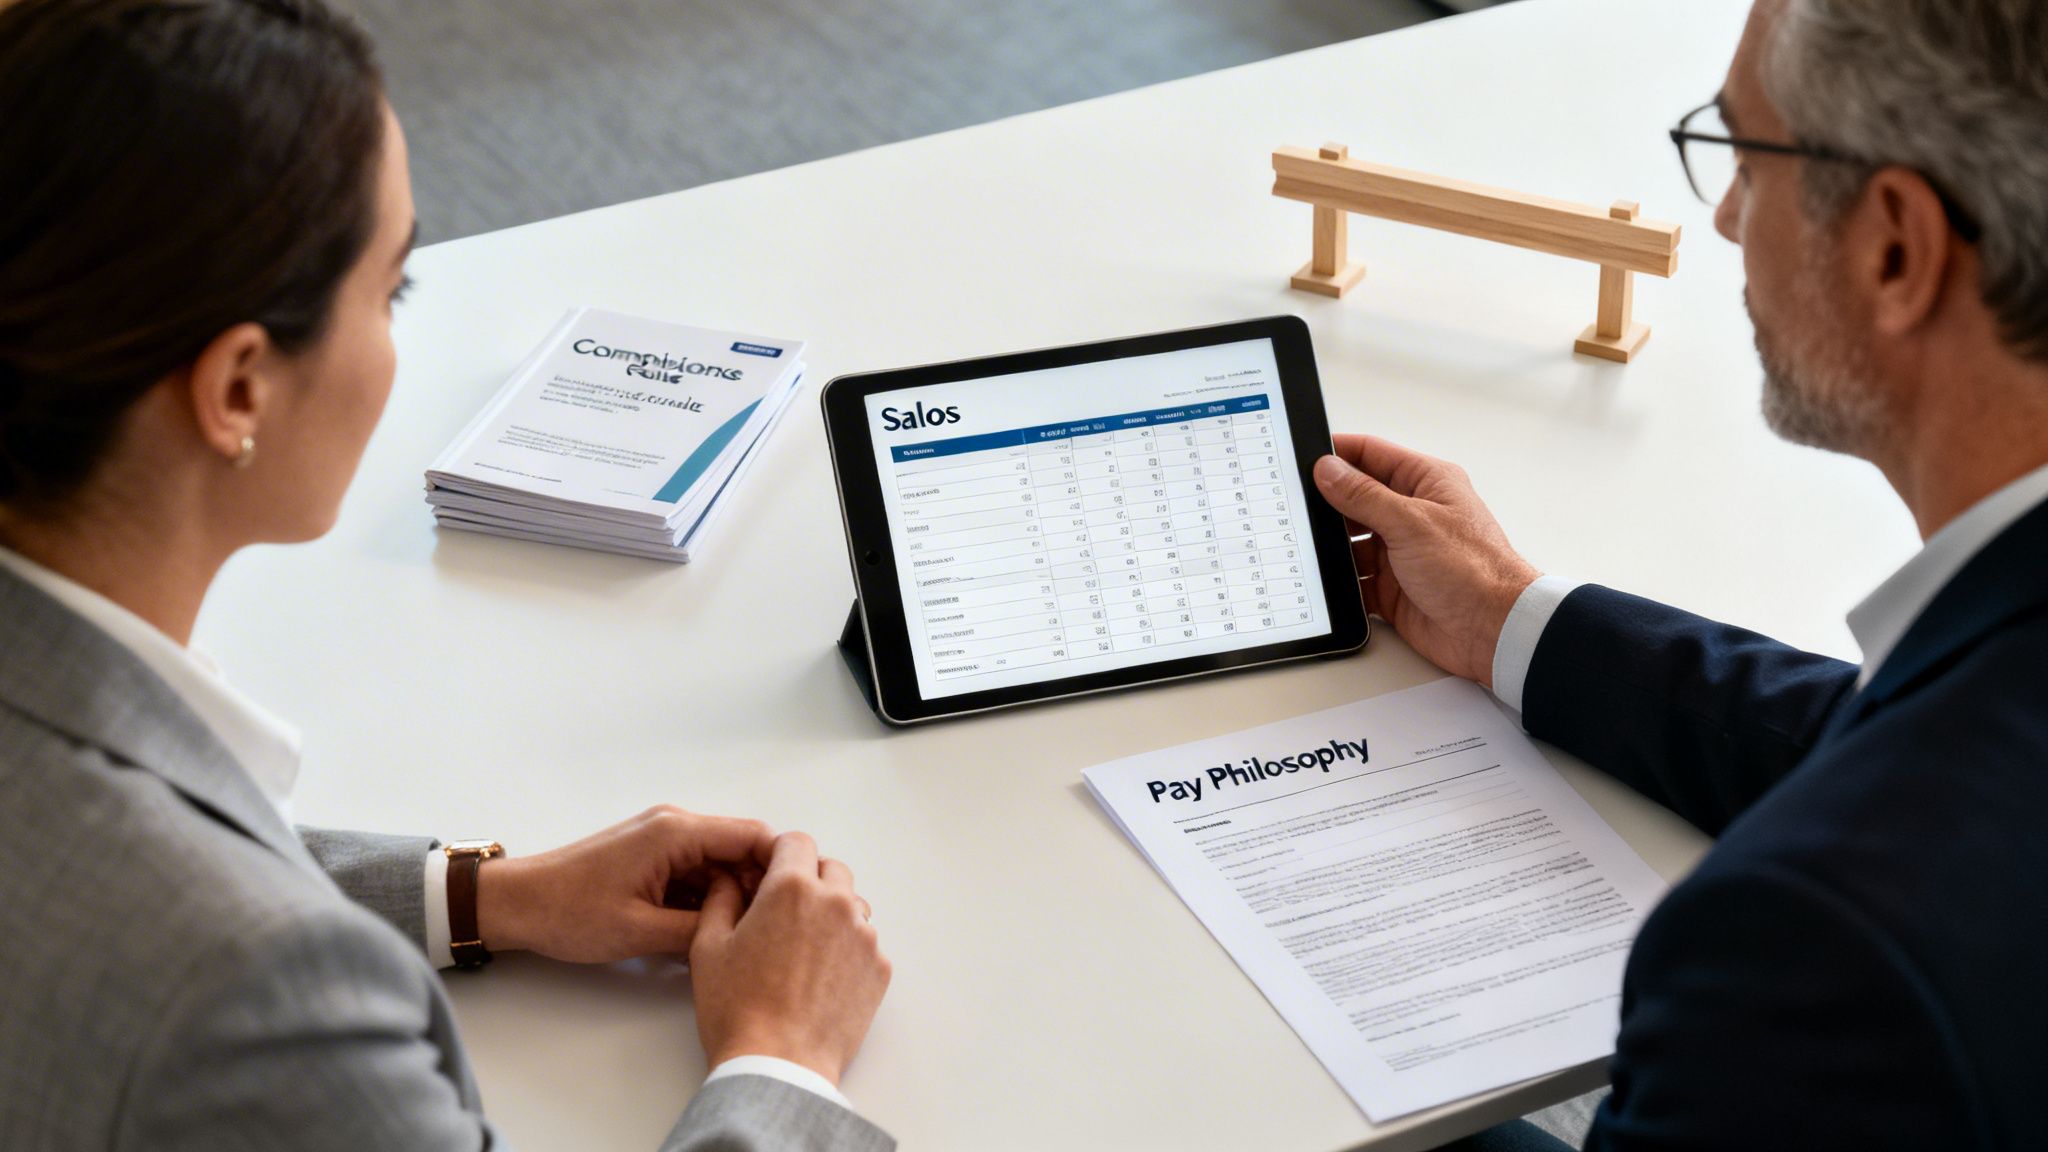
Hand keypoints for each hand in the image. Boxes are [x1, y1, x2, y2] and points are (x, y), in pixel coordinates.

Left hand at [476, 805, 773, 962]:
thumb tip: (745, 932)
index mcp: (677, 832)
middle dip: (759, 888)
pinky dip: (707, 899)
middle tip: (771, 930)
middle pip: (740, 850)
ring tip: (744, 936)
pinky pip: (696, 873)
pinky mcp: (652, 857)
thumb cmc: (569, 912)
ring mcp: (663, 841)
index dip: (781, 868)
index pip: (753, 836)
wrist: (516, 905)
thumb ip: (701, 929)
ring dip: (732, 896)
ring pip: (720, 865)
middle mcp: (674, 826)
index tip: (797, 904)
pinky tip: (711, 932)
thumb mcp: (641, 932)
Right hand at [689, 831, 890, 1085]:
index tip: (768, 875)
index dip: (779, 855)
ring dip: (830, 914)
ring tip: (802, 950)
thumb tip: (729, 880)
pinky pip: (865, 942)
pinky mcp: (879, 968)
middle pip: (830, 869)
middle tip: (783, 914)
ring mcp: (864, 936)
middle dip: (807, 881)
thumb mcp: (709, 947)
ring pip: (851, 905)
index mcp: (791, 888)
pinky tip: (820, 977)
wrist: (779, 1066)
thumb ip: (720, 899)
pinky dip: (846, 949)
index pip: (796, 842)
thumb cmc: (738, 1010)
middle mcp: (835, 903)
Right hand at [1312, 434, 1540, 687]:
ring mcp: (1401, 552)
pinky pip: (1355, 580)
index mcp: (1426, 483)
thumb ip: (1364, 495)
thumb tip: (1328, 470)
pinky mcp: (1392, 587)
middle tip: (1291, 503)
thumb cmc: (1473, 570)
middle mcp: (1412, 514)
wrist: (1493, 630)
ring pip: (1351, 541)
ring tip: (1302, 543)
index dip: (1337, 453)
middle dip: (1326, 503)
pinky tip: (1321, 580)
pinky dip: (1339, 581)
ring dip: (1330, 546)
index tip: (1301, 456)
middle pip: (1356, 498)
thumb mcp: (1411, 522)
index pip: (1372, 454)